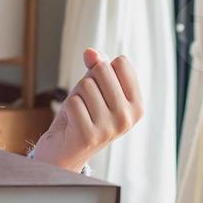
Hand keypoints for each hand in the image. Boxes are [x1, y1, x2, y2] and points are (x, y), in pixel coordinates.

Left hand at [30, 48, 143, 172]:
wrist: (65, 150)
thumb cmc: (83, 113)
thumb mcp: (94, 85)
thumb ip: (97, 65)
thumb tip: (90, 52)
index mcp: (137, 105)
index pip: (121, 62)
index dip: (103, 69)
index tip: (101, 90)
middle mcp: (128, 117)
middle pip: (102, 69)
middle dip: (88, 80)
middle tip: (87, 102)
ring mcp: (110, 128)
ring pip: (86, 85)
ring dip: (77, 95)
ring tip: (80, 113)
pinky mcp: (89, 135)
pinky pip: (74, 102)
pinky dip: (68, 108)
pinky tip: (72, 122)